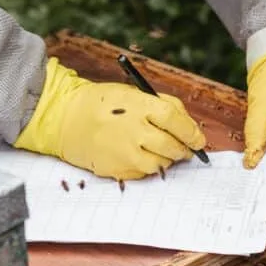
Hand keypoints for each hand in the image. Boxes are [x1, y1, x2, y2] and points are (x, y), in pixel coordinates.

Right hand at [14, 57, 205, 179]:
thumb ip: (162, 105)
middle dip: (184, 149)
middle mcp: (133, 131)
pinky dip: (149, 166)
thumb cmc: (101, 103)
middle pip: (172, 146)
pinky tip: (142, 155)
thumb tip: (188, 124)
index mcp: (139, 106)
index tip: (199, 139)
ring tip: (162, 150)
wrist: (66, 119)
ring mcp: (125, 153)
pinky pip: (144, 173)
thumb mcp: (133, 93)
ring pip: (161, 164)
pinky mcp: (118, 169)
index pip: (175, 120)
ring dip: (167, 159)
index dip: (191, 132)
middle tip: (187, 149)